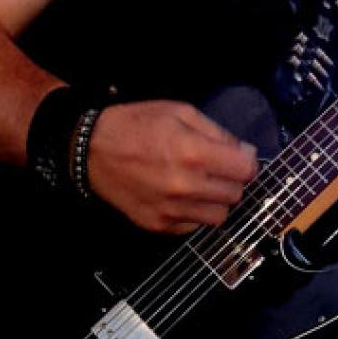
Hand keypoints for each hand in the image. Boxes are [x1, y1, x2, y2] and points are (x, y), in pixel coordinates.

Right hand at [87, 100, 257, 232]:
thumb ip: (217, 133)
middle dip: (231, 180)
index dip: (246, 161)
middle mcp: (185, 186)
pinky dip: (194, 213)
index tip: (238, 157)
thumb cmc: (136, 125)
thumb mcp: (179, 112)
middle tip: (216, 168)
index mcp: (193, 153)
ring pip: (219, 216)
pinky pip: (194, 226)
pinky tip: (180, 197)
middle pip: (236, 194)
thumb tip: (245, 153)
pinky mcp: (159, 225)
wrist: (91, 150)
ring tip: (200, 185)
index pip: (246, 170)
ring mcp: (172, 210)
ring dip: (216, 200)